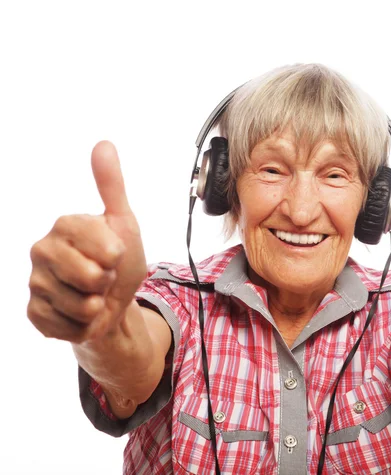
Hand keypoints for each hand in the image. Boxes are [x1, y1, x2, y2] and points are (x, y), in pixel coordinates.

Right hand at [28, 141, 146, 342]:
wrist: (113, 303)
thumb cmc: (119, 261)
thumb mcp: (124, 222)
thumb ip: (111, 186)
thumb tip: (103, 144)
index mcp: (64, 225)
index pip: (104, 247)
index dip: (117, 256)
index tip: (115, 254)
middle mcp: (42, 250)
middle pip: (91, 277)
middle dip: (108, 283)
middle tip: (104, 277)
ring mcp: (35, 283)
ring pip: (81, 305)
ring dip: (97, 306)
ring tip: (93, 295)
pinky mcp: (34, 313)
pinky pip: (68, 326)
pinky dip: (84, 326)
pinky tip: (80, 314)